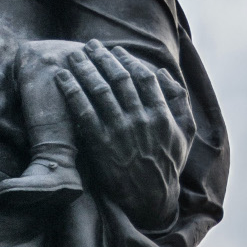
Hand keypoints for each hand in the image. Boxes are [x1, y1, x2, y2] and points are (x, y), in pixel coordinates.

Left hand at [54, 42, 192, 229]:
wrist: (151, 200)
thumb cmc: (168, 165)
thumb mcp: (185, 133)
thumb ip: (178, 101)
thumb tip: (163, 73)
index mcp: (162, 114)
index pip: (143, 77)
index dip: (127, 59)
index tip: (115, 50)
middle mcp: (140, 119)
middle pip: (118, 78)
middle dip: (102, 58)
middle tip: (89, 45)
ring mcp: (120, 132)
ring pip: (99, 90)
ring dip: (84, 69)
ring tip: (73, 55)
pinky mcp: (101, 145)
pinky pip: (83, 112)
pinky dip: (71, 92)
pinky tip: (62, 78)